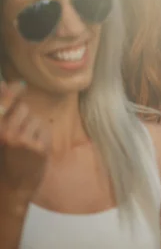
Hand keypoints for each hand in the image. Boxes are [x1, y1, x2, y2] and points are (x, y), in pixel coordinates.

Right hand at [0, 82, 49, 197]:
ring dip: (35, 130)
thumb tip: (10, 84)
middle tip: (20, 136)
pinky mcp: (37, 147)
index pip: (4, 101)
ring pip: (36, 119)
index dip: (11, 90)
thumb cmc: (7, 158)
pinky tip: (35, 150)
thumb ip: (5, 113)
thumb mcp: (2, 135)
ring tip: (27, 145)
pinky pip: (45, 130)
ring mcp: (21, 140)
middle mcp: (5, 133)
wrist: (15, 186)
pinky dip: (43, 138)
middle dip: (25, 119)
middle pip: (23, 108)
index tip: (19, 84)